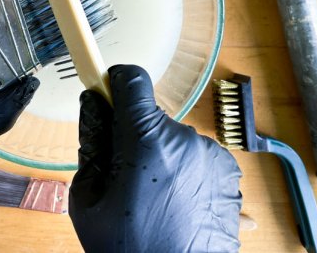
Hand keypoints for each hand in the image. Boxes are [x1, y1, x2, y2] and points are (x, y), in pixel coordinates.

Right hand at [69, 65, 241, 252]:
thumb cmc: (130, 248)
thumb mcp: (89, 198)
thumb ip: (91, 141)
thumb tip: (94, 102)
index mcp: (148, 142)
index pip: (132, 80)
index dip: (115, 82)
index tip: (107, 89)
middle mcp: (186, 140)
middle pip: (150, 116)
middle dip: (134, 135)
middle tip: (125, 174)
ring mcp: (212, 155)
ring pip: (172, 137)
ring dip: (160, 154)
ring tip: (153, 196)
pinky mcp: (228, 170)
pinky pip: (195, 155)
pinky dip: (183, 169)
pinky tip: (175, 200)